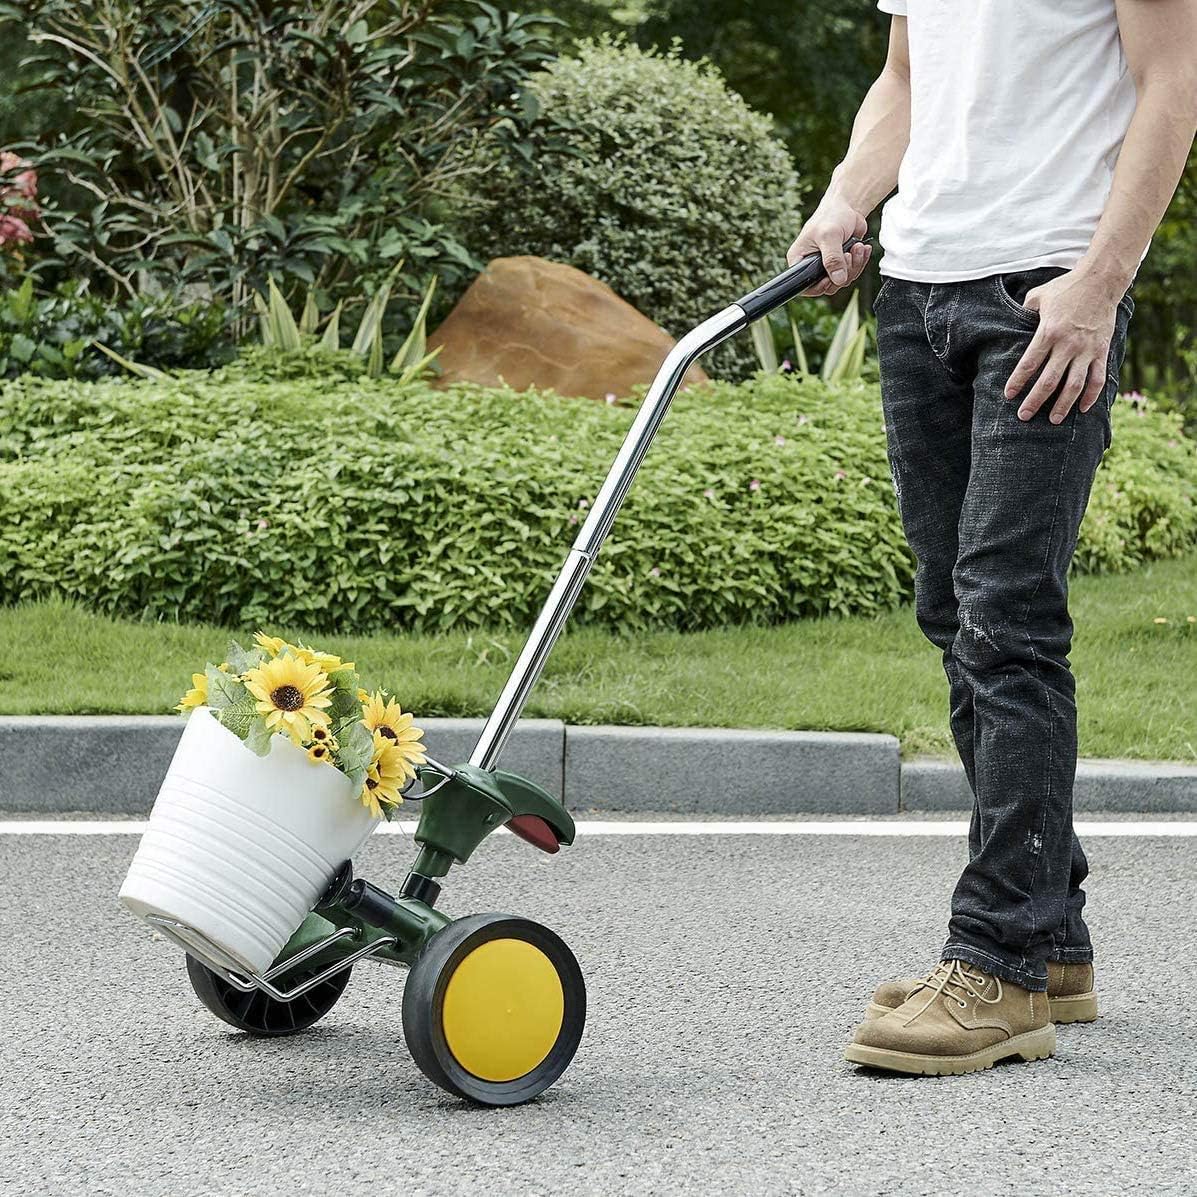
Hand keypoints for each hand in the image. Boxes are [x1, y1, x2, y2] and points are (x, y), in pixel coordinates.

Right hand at [786, 196, 870, 296]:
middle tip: (848, 254)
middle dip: (843, 272)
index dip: (819, 287)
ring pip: (842, 280)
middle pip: (828, 286)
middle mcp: (811, 265)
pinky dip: (860, 262)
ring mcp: (828, 266)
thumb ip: (833, 259)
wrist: (848, 207)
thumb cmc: (832, 215)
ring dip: (854, 265)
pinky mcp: (842, 263)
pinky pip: (852, 273)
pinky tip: (862, 248)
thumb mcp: (829, 236)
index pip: (804, 285)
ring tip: (856, 247)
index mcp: (800, 260)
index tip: (831, 277)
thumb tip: (838, 280)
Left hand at [1004, 268, 1123, 423]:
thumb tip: (1010, 325)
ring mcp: (1087, 349)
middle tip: (1024, 416)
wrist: (1101, 280)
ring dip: (1063, 405)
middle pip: (1049, 381)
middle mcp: (1068, 344)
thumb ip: (1023, 312)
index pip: (1029, 363)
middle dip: (1035, 401)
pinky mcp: (1102, 350)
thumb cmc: (1065, 289)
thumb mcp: (1037, 296)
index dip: (1018, 381)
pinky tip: (1083, 408)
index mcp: (1048, 332)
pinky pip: (1098, 378)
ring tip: (1053, 420)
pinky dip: (1092, 395)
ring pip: (1074, 385)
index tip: (1009, 395)